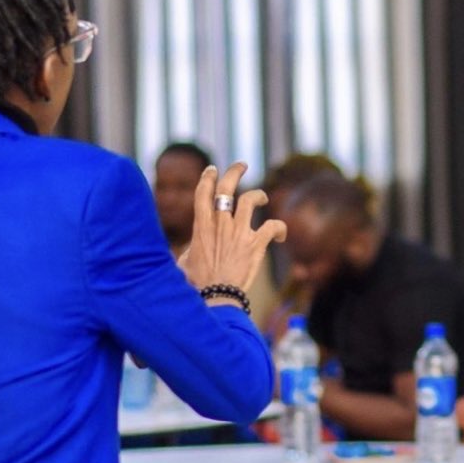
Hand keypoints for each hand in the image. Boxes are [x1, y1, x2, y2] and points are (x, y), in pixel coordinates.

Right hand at [178, 162, 286, 292]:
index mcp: (201, 226)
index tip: (212, 170)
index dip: (208, 178)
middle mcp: (220, 224)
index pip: (203, 192)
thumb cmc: (196, 284)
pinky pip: (272, 225)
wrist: (214, 297)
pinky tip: (279, 235)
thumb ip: (190, 249)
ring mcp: (239, 232)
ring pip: (251, 199)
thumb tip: (188, 252)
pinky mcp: (256, 244)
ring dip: (259, 195)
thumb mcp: (184, 261)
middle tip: (242, 165)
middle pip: (227, 187)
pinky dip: (279, 228)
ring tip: (263, 197)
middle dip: (234, 171)